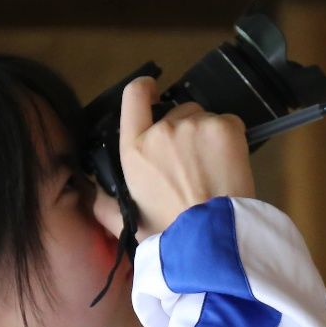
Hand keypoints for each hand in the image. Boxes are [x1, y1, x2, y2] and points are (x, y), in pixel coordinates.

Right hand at [100, 77, 255, 237]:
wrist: (212, 237)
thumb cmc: (169, 233)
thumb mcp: (128, 222)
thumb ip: (104, 206)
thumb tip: (94, 195)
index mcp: (134, 148)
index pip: (134, 96)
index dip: (145, 89)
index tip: (153, 91)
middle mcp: (162, 129)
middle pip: (178, 111)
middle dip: (185, 130)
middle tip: (193, 164)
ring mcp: (194, 125)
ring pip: (204, 118)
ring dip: (208, 135)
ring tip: (213, 168)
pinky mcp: (223, 127)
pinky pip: (228, 122)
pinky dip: (230, 139)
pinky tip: (229, 164)